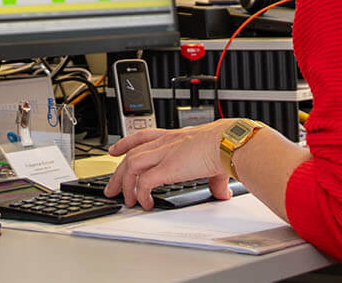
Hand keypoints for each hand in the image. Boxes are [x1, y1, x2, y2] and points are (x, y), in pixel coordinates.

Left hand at [104, 120, 235, 209]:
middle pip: (131, 154)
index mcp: (175, 137)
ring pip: (131, 165)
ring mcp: (164, 153)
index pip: (143, 136)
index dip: (126, 143)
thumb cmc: (225, 146)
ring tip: (126, 200)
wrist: (229, 142)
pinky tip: (146, 203)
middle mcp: (166, 142)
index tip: (115, 150)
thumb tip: (222, 193)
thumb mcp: (214, 161)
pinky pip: (144, 182)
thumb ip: (214, 179)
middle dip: (118, 172)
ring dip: (125, 184)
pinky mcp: (167, 167)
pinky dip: (141, 194)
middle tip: (112, 187)